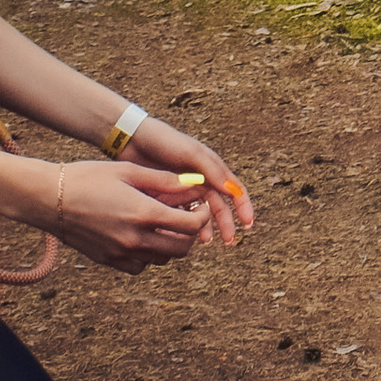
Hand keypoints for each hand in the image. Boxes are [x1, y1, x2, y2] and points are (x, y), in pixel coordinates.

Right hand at [46, 152, 227, 268]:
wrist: (47, 198)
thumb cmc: (87, 178)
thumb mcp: (128, 171)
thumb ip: (163, 180)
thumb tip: (192, 185)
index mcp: (143, 214)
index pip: (191, 226)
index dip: (202, 216)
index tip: (199, 206)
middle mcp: (134, 239)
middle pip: (182, 249)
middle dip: (191, 233)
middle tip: (186, 216)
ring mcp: (120, 253)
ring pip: (162, 259)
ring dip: (171, 244)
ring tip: (164, 223)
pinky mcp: (108, 260)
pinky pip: (140, 266)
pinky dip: (149, 255)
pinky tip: (143, 236)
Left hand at [126, 115, 255, 246]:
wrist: (132, 139)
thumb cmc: (165, 142)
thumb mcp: (192, 154)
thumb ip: (213, 171)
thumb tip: (234, 192)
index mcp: (212, 168)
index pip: (234, 189)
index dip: (244, 206)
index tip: (248, 224)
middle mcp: (202, 179)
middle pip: (220, 205)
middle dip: (226, 223)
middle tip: (229, 240)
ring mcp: (185, 189)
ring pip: (201, 212)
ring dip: (207, 226)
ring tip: (205, 241)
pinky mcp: (168, 196)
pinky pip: (182, 213)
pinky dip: (186, 224)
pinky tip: (184, 234)